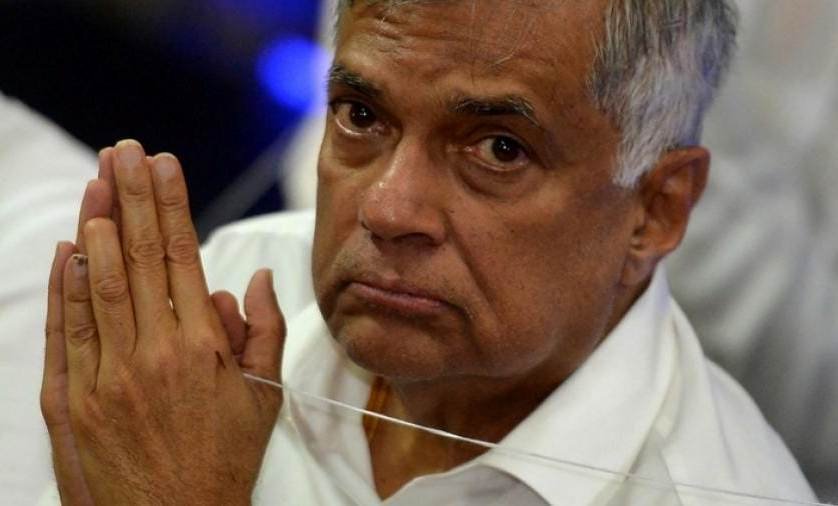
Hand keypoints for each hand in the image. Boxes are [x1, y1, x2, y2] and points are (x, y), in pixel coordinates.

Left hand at [42, 140, 284, 504]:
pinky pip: (65, 328)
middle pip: (137, 256)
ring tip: (97, 180)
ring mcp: (104, 375)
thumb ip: (262, 333)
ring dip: (95, 226)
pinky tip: (69, 247)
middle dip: (131, 196)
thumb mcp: (262, 400)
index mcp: (201, 350)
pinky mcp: (69, 398)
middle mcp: (151, 353)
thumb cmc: (221, 461)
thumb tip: (252, 280)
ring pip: (97, 283)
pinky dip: (65, 283)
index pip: (182, 257)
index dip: (171, 204)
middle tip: (123, 150)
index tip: (164, 162)